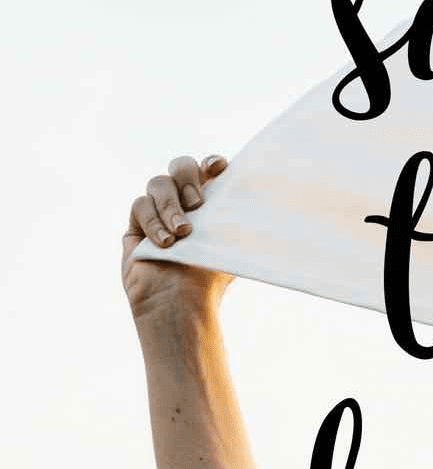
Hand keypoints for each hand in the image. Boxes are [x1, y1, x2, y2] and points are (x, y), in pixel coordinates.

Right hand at [121, 153, 232, 331]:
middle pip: (180, 166)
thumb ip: (236, 220)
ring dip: (170, 205)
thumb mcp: (229, 247)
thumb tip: (261, 199)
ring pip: (158, 183)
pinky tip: (165, 243)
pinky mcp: (136, 225)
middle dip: (188, 178)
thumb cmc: (208, 281)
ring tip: (181, 234)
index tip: (219, 168)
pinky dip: (153, 221)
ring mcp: (158, 212)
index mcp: (208, 206)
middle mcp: (183, 204)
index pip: (207, 171)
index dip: (211, 164)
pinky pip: (140, 205)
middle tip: (197, 204)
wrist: (179, 305)